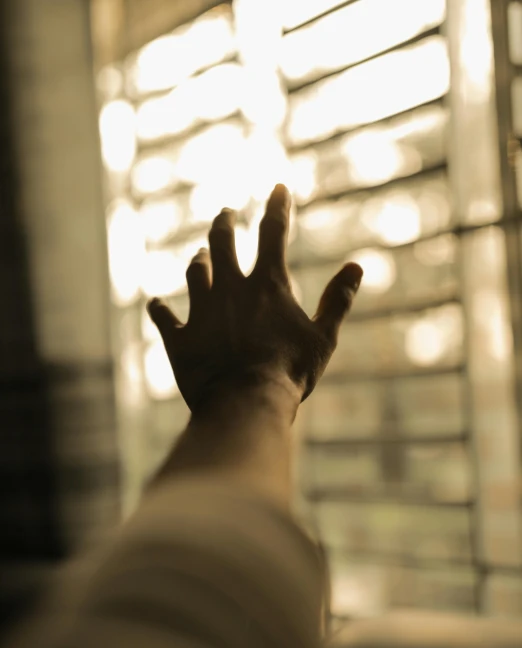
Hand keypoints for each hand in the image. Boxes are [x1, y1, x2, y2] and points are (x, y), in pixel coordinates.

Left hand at [147, 184, 362, 414]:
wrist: (245, 403)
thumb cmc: (290, 372)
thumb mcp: (324, 337)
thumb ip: (338, 300)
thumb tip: (356, 267)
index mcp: (267, 284)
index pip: (273, 232)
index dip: (277, 206)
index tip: (277, 188)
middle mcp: (229, 289)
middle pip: (222, 242)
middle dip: (225, 222)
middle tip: (226, 213)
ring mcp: (201, 312)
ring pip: (195, 273)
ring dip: (199, 261)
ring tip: (201, 255)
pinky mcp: (180, 339)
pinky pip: (164, 318)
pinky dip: (160, 310)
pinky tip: (154, 304)